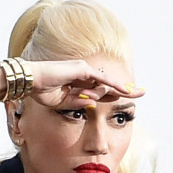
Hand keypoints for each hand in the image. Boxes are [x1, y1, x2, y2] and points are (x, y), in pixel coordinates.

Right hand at [26, 59, 141, 105]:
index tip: (129, 99)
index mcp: (79, 82)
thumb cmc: (42, 91)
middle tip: (142, 92)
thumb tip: (94, 103)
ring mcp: (83, 70)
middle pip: (109, 84)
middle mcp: (83, 74)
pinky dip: (113, 84)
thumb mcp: (64, 102)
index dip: (116, 94)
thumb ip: (79, 102)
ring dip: (119, 88)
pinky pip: (101, 78)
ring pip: (106, 82)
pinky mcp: (81, 69)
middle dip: (126, 89)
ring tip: (134, 92)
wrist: (30, 81)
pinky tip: (124, 89)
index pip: (102, 89)